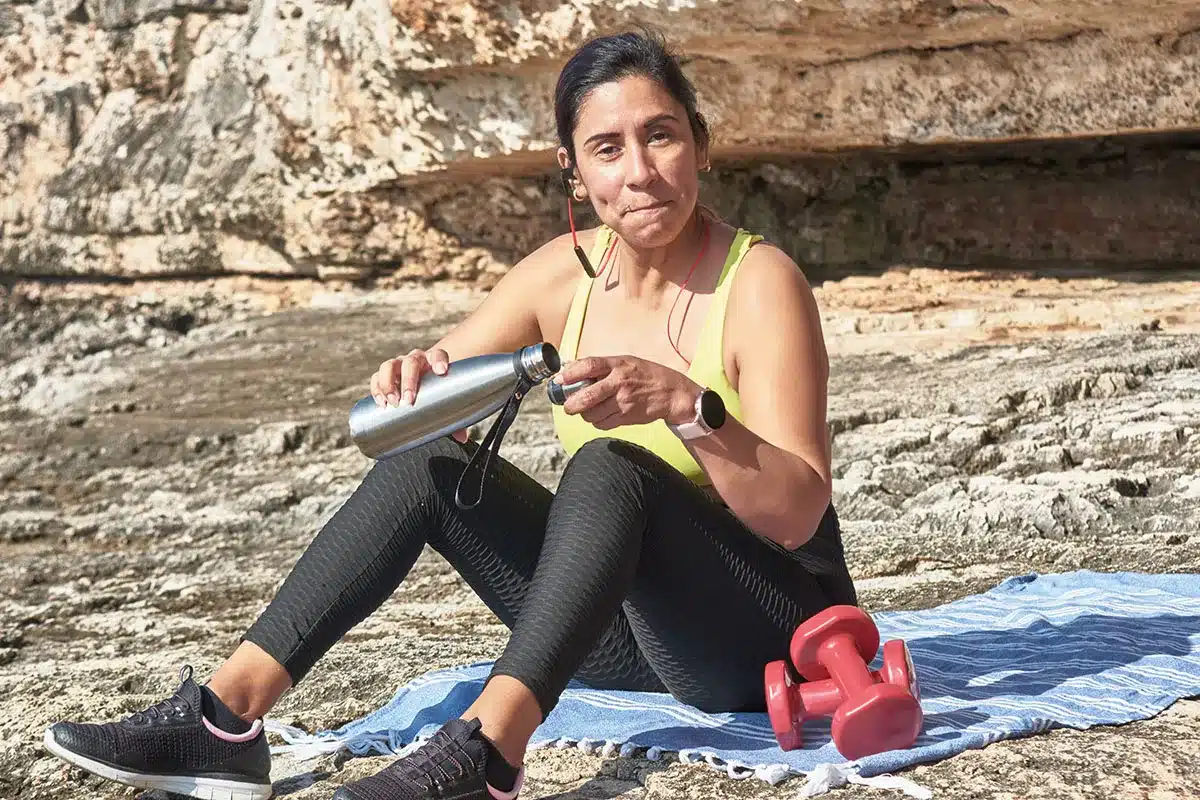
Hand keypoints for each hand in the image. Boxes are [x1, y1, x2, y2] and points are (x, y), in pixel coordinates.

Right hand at [370, 348, 467, 442]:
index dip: (439, 360)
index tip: (441, 371)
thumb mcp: (444, 398)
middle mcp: (415, 359)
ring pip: (389, 366)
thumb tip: (461, 438)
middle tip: (409, 400)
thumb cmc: (435, 389)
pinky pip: (376, 377)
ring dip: (389, 384)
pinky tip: (380, 402)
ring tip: (392, 403)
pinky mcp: (385, 374)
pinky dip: (376, 388)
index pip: (438, 354)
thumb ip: (453, 415)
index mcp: (433, 360)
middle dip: (408, 381)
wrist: (420, 379)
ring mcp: (398, 365)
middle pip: (410, 363)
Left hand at [555, 355, 700, 429]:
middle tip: (568, 406)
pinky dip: (597, 422)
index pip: (588, 366)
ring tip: (588, 410)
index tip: (559, 380)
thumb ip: (602, 367)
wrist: (672, 393)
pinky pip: (603, 424)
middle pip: (586, 397)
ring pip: (592, 414)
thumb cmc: (646, 375)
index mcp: (617, 364)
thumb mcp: (625, 362)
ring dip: (585, 415)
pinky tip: (602, 415)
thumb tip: (572, 371)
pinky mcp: (627, 416)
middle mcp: (619, 382)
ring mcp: (623, 401)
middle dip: (571, 405)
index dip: (569, 374)